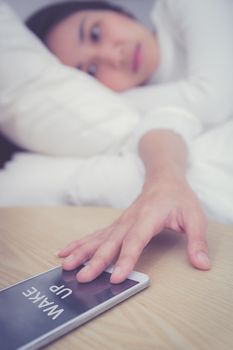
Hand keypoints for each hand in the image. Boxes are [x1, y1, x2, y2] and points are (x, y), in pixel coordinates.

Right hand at [58, 177, 210, 283]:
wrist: (164, 179)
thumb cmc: (179, 198)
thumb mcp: (195, 217)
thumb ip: (197, 241)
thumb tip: (202, 264)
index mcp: (149, 217)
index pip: (136, 240)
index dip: (126, 259)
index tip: (117, 277)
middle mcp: (130, 219)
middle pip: (111, 242)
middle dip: (96, 260)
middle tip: (82, 277)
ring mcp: (120, 221)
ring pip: (98, 238)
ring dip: (81, 251)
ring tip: (66, 265)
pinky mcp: (116, 224)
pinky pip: (96, 235)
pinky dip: (80, 243)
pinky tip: (66, 251)